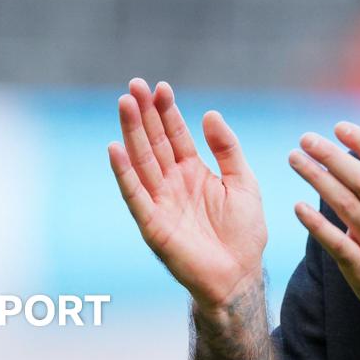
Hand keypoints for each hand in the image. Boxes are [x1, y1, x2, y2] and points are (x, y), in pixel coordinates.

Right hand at [109, 78, 266, 310]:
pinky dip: (124, 173)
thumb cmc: (244, 232)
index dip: (167, 111)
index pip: (176, 135)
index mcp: (194, 171)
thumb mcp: (243, 182)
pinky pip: (135, 194)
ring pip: (142, 161)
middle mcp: (173, 182)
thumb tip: (210, 113)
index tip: (161, 87)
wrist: (240, 274)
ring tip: (125, 104)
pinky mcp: (152, 223)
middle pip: (154, 142)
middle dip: (145, 114)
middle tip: (134, 85)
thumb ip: (227, 149)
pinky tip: (115, 149)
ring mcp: (160, 201)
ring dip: (131, 132)